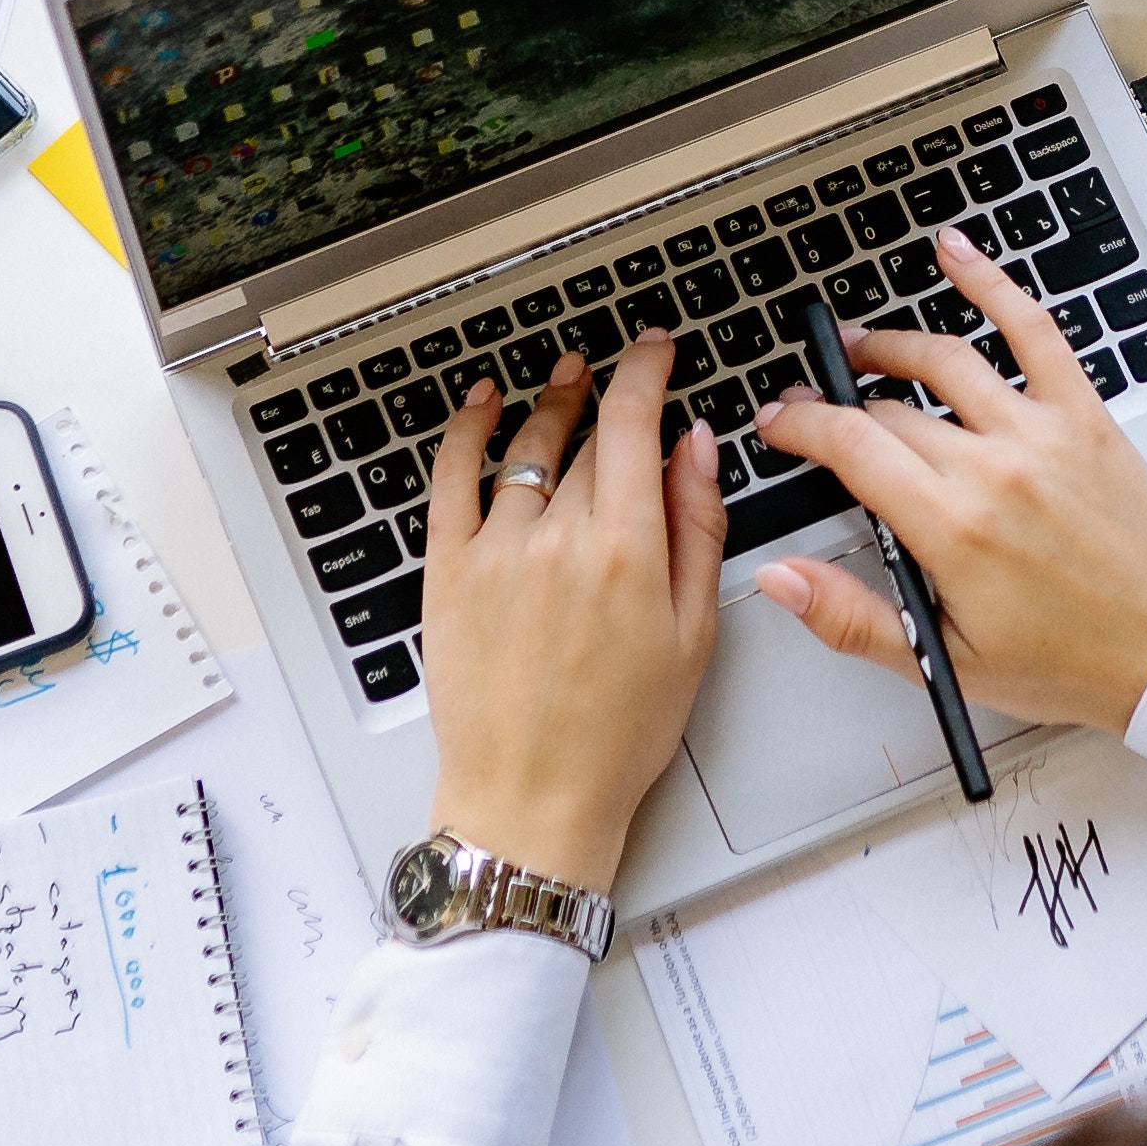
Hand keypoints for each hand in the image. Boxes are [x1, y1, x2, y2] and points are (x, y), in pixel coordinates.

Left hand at [418, 335, 719, 892]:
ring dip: (551, 406)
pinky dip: (466, 431)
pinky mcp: (449, 572)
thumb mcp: (692, 634)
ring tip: (565, 382)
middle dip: (610, 403)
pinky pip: (452, 478)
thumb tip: (698, 449)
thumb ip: (698, 529)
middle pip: (589, 441)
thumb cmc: (618, 733)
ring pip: (527, 449)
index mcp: (628, 551)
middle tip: (622, 382)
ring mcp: (496, 551)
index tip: (655, 349)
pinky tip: (482, 404)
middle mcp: (558, 539)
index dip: (647, 371)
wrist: (532, 796)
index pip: (636, 423)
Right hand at [750, 229, 1146, 733]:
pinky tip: (956, 254)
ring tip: (860, 346)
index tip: (778, 423)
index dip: (801, 426)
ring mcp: (1041, 432)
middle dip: (837, 402)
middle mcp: (994, 468)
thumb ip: (851, 617)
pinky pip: (1034, 332)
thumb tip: (780, 578)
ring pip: (945, 360)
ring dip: (891, 345)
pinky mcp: (1084, 415)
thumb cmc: (1066, 660)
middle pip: (890, 410)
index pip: (850, 446)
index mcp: (953, 528)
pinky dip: (992, 284)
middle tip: (812, 405)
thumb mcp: (943, 661)